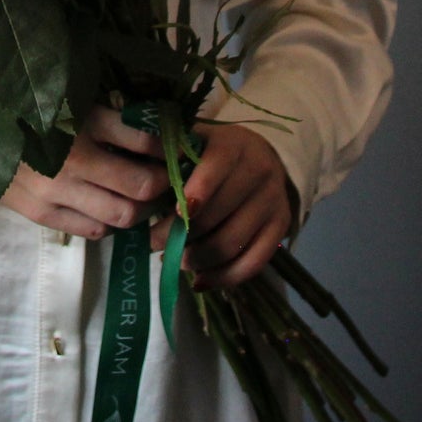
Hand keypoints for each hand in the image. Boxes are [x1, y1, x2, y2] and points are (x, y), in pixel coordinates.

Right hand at [0, 104, 171, 238]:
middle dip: (162, 185)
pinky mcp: (42, 214)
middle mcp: (73, 159)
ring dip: (140, 209)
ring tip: (142, 197)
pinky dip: (110, 223)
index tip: (175, 149)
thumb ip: (110, 115)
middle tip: (166, 178)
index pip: (144, 141)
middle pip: (141, 187)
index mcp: (82, 122)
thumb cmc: (29, 110)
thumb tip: (157, 125)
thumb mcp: (71, 100)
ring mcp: (56, 192)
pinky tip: (109, 207)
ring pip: (122, 215)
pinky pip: (93, 230)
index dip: (168, 148)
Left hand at [149, 126, 292, 289]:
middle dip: (180, 234)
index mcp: (233, 145)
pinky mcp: (280, 228)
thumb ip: (170, 154)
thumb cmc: (213, 151)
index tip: (171, 212)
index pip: (214, 168)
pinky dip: (223, 277)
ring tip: (173, 260)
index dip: (193, 193)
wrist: (263, 156)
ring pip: (232, 243)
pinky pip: (253, 263)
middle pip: (218, 214)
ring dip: (196, 258)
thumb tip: (140, 180)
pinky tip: (199, 280)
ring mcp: (273, 202)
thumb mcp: (193, 141)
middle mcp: (259, 172)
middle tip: (154, 242)